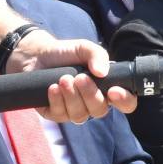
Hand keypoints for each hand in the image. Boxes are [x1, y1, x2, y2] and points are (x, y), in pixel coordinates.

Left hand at [9, 32, 136, 121]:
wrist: (36, 56)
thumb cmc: (66, 53)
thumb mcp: (84, 48)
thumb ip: (98, 55)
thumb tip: (103, 72)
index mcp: (107, 89)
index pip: (126, 103)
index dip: (124, 101)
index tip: (113, 91)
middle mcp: (93, 103)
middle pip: (100, 111)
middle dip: (90, 95)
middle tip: (79, 77)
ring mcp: (75, 110)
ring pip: (80, 115)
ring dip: (71, 97)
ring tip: (62, 79)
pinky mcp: (56, 114)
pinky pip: (60, 115)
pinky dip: (56, 101)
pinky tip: (52, 88)